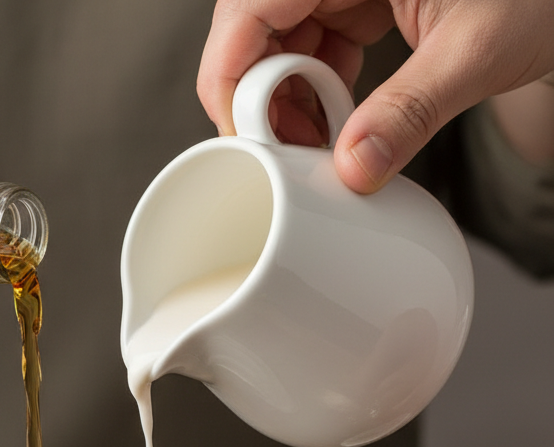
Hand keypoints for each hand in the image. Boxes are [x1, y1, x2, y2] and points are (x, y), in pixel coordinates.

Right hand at [197, 0, 553, 191]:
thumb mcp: (478, 49)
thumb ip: (411, 112)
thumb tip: (354, 167)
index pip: (247, 10)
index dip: (232, 78)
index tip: (247, 140)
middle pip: (251, 30)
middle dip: (260, 98)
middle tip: (286, 153)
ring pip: (274, 45)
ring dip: (286, 103)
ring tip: (317, 145)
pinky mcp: (355, 1)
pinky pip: (309, 49)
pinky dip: (314, 94)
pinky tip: (336, 124)